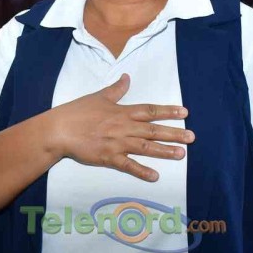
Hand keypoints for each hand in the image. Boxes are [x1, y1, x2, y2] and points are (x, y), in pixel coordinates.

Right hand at [47, 74, 193, 181]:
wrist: (59, 130)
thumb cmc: (77, 112)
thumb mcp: (99, 96)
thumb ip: (116, 89)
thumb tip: (126, 77)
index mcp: (122, 111)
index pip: (151, 111)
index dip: (168, 111)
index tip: (184, 113)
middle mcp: (124, 127)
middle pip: (154, 130)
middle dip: (174, 133)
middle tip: (192, 137)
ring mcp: (117, 143)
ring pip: (146, 147)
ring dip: (164, 151)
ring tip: (181, 154)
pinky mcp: (109, 157)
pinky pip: (128, 165)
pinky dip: (142, 170)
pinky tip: (155, 175)